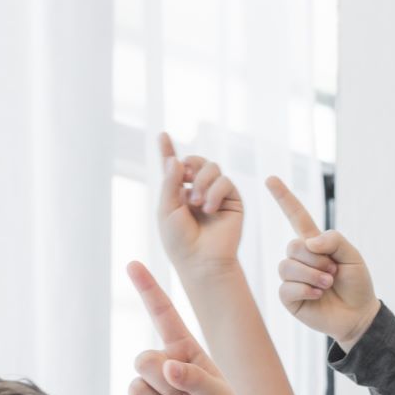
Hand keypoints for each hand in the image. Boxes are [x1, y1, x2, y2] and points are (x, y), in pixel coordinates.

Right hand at [112, 262, 269, 394]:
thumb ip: (195, 379)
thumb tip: (166, 369)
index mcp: (185, 350)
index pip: (163, 314)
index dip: (148, 290)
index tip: (133, 264)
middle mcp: (162, 364)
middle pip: (144, 359)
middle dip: (167, 386)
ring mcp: (145, 387)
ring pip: (137, 386)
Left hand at [157, 133, 244, 270]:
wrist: (202, 260)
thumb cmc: (180, 241)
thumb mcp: (166, 209)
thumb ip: (170, 182)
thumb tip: (176, 159)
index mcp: (178, 194)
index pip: (174, 168)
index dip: (168, 150)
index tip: (162, 135)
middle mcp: (198, 191)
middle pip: (197, 161)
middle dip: (191, 165)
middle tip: (186, 178)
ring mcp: (216, 195)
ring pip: (212, 167)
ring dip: (202, 181)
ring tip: (197, 203)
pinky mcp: (233, 201)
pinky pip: (225, 181)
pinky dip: (215, 191)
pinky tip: (209, 208)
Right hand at [266, 178, 378, 349]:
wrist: (358, 315)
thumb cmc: (356, 284)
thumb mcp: (353, 256)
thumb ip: (334, 240)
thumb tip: (308, 242)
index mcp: (314, 243)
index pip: (296, 216)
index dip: (284, 198)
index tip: (271, 178)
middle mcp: (299, 258)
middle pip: (293, 246)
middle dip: (317, 260)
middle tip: (334, 272)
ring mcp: (292, 277)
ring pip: (288, 266)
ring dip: (313, 276)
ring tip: (328, 284)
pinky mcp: (288, 297)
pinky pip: (287, 287)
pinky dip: (306, 290)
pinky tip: (318, 296)